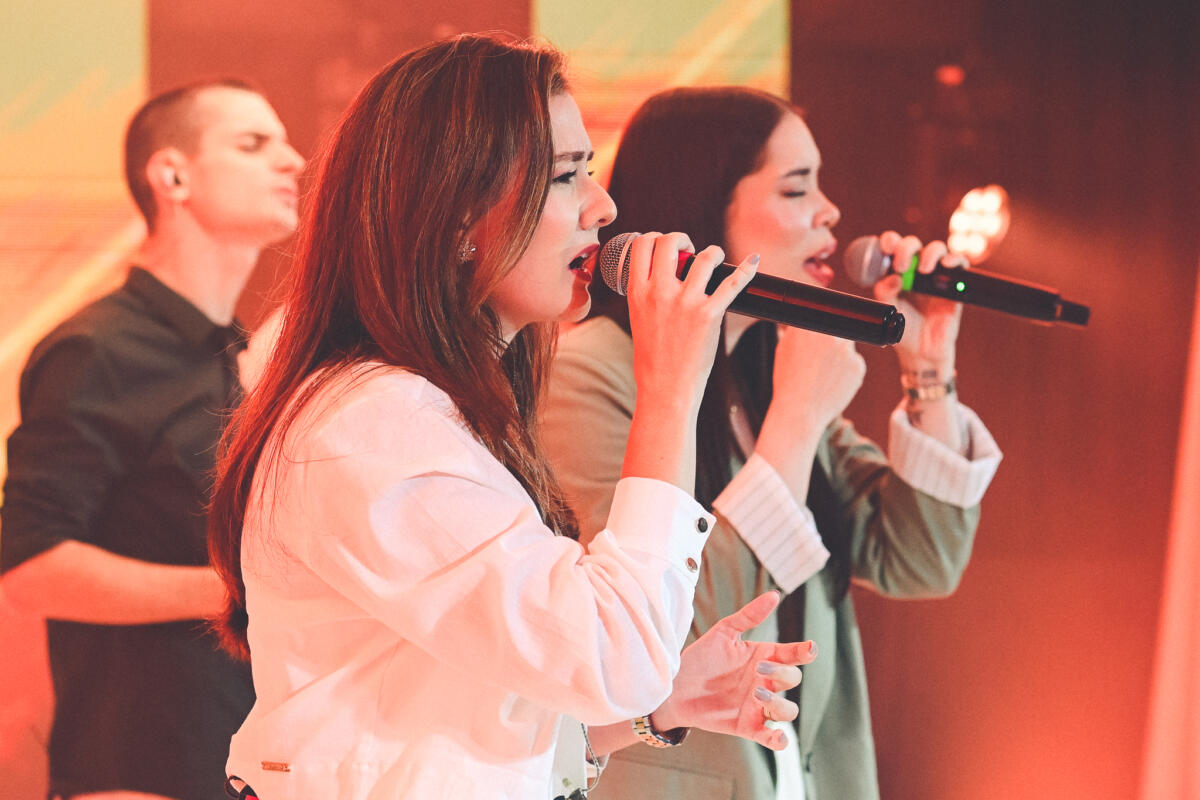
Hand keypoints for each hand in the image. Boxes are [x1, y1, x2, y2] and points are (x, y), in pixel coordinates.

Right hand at [625, 233, 756, 413]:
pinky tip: (753, 262)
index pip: (641, 245)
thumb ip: (648, 295)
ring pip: (704, 257)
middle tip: (690, 250)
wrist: (664, 389)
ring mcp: (685, 303)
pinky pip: (732, 283)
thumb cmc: (652, 360)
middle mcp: (659, 293)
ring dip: (713, 253)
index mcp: (637, 293)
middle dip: (682, 239)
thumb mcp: (639, 320)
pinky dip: (747, 269)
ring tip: (715, 261)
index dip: (655, 237)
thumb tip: (663, 276)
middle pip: (669, 242)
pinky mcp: (709, 315)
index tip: (666, 247)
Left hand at [651, 591, 816, 750]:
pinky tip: (777, 737)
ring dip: (780, 705)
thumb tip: (775, 595)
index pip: (792, 655)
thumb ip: (749, 616)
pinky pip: (771, 737)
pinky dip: (779, 740)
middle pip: (793, 680)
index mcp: (764, 658)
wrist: (674, 686)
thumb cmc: (701, 658)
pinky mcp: (747, 726)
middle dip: (782, 675)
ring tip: (757, 695)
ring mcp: (758, 706)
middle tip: (758, 670)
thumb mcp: (724, 633)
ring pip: (788, 710)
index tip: (809, 649)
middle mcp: (765, 683)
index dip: (804, 652)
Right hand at [762, 325, 865, 441]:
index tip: (823, 336)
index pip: (824, 314)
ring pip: (847, 348)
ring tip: (824, 377)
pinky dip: (848, 374)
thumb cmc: (788, 383)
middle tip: (822, 360)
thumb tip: (811, 318)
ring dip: (840, 358)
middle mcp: (829, 334)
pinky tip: (833, 385)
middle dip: (834, 341)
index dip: (826, 325)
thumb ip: (799, 332)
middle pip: (838, 329)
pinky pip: (855, 365)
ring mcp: (846, 349)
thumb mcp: (784, 350)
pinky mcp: (858, 366)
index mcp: (807, 327)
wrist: (799, 411)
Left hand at [870, 231, 965, 373]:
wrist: (922, 352)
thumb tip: (893, 276)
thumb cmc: (902, 330)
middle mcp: (915, 270)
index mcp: (896, 273)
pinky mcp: (955, 285)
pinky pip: (959, 264)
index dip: (890, 241)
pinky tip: (946, 266)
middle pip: (913, 244)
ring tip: (923, 270)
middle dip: (907, 248)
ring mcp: (936, 276)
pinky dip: (954, 259)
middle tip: (902, 266)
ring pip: (937, 249)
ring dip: (930, 253)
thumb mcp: (887, 311)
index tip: (886, 247)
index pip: (893, 248)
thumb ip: (884, 292)